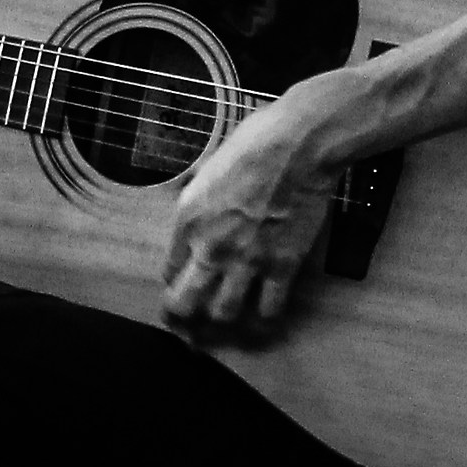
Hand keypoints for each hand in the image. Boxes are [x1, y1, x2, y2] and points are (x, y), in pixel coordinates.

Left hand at [156, 92, 340, 340]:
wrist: (297, 147)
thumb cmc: (253, 143)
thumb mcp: (208, 167)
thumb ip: (198, 195)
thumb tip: (197, 200)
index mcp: (187, 219)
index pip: (169, 270)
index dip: (175, 281)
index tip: (183, 282)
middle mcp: (210, 247)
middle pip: (185, 302)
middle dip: (184, 316)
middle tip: (188, 322)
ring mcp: (246, 261)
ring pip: (223, 313)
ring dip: (222, 321)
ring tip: (226, 320)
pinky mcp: (282, 267)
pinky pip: (268, 309)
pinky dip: (264, 320)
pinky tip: (262, 319)